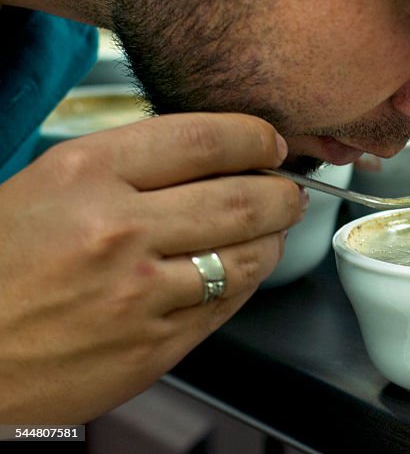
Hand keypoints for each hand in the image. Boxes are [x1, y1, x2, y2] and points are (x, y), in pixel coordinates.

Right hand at [0, 112, 306, 421]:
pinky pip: (228, 303)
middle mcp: (118, 230)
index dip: (255, 136)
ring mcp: (140, 293)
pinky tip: (242, 268)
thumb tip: (212, 155)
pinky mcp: (154, 345)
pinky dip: (247, 280)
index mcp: (86, 175)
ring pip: (248, 255)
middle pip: (243, 196)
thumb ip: (129, 166)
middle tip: (289, 188)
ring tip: (274, 227)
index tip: (269, 141)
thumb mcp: (46, 186)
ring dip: (275, 236)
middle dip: (283, 190)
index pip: (204, 139)